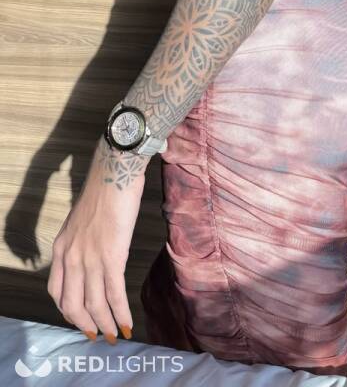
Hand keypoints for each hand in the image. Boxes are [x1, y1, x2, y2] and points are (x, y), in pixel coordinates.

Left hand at [48, 137, 145, 341]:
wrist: (115, 172)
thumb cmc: (105, 191)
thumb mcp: (81, 221)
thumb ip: (81, 242)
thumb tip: (93, 257)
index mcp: (61, 248)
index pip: (56, 291)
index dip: (68, 311)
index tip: (82, 320)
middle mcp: (71, 257)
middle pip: (73, 305)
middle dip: (86, 325)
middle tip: (100, 335)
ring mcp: (90, 258)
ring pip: (94, 304)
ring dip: (106, 324)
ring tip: (116, 336)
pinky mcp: (111, 256)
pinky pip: (114, 294)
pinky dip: (121, 313)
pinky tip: (128, 323)